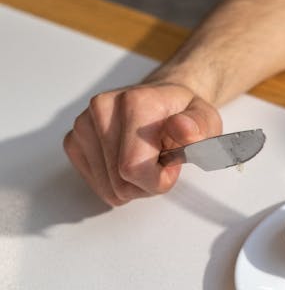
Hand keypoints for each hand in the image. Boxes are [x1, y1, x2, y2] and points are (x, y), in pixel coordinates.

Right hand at [64, 81, 221, 205]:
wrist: (162, 101)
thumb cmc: (183, 115)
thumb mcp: (206, 119)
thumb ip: (199, 127)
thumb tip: (183, 128)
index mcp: (136, 102)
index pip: (133, 168)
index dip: (158, 179)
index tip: (172, 164)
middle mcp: (102, 108)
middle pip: (120, 183)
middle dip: (146, 183)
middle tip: (160, 162)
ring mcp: (83, 124)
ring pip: (108, 188)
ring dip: (132, 185)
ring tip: (144, 159)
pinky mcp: (73, 140)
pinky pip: (96, 184)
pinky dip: (115, 182)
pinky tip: (126, 161)